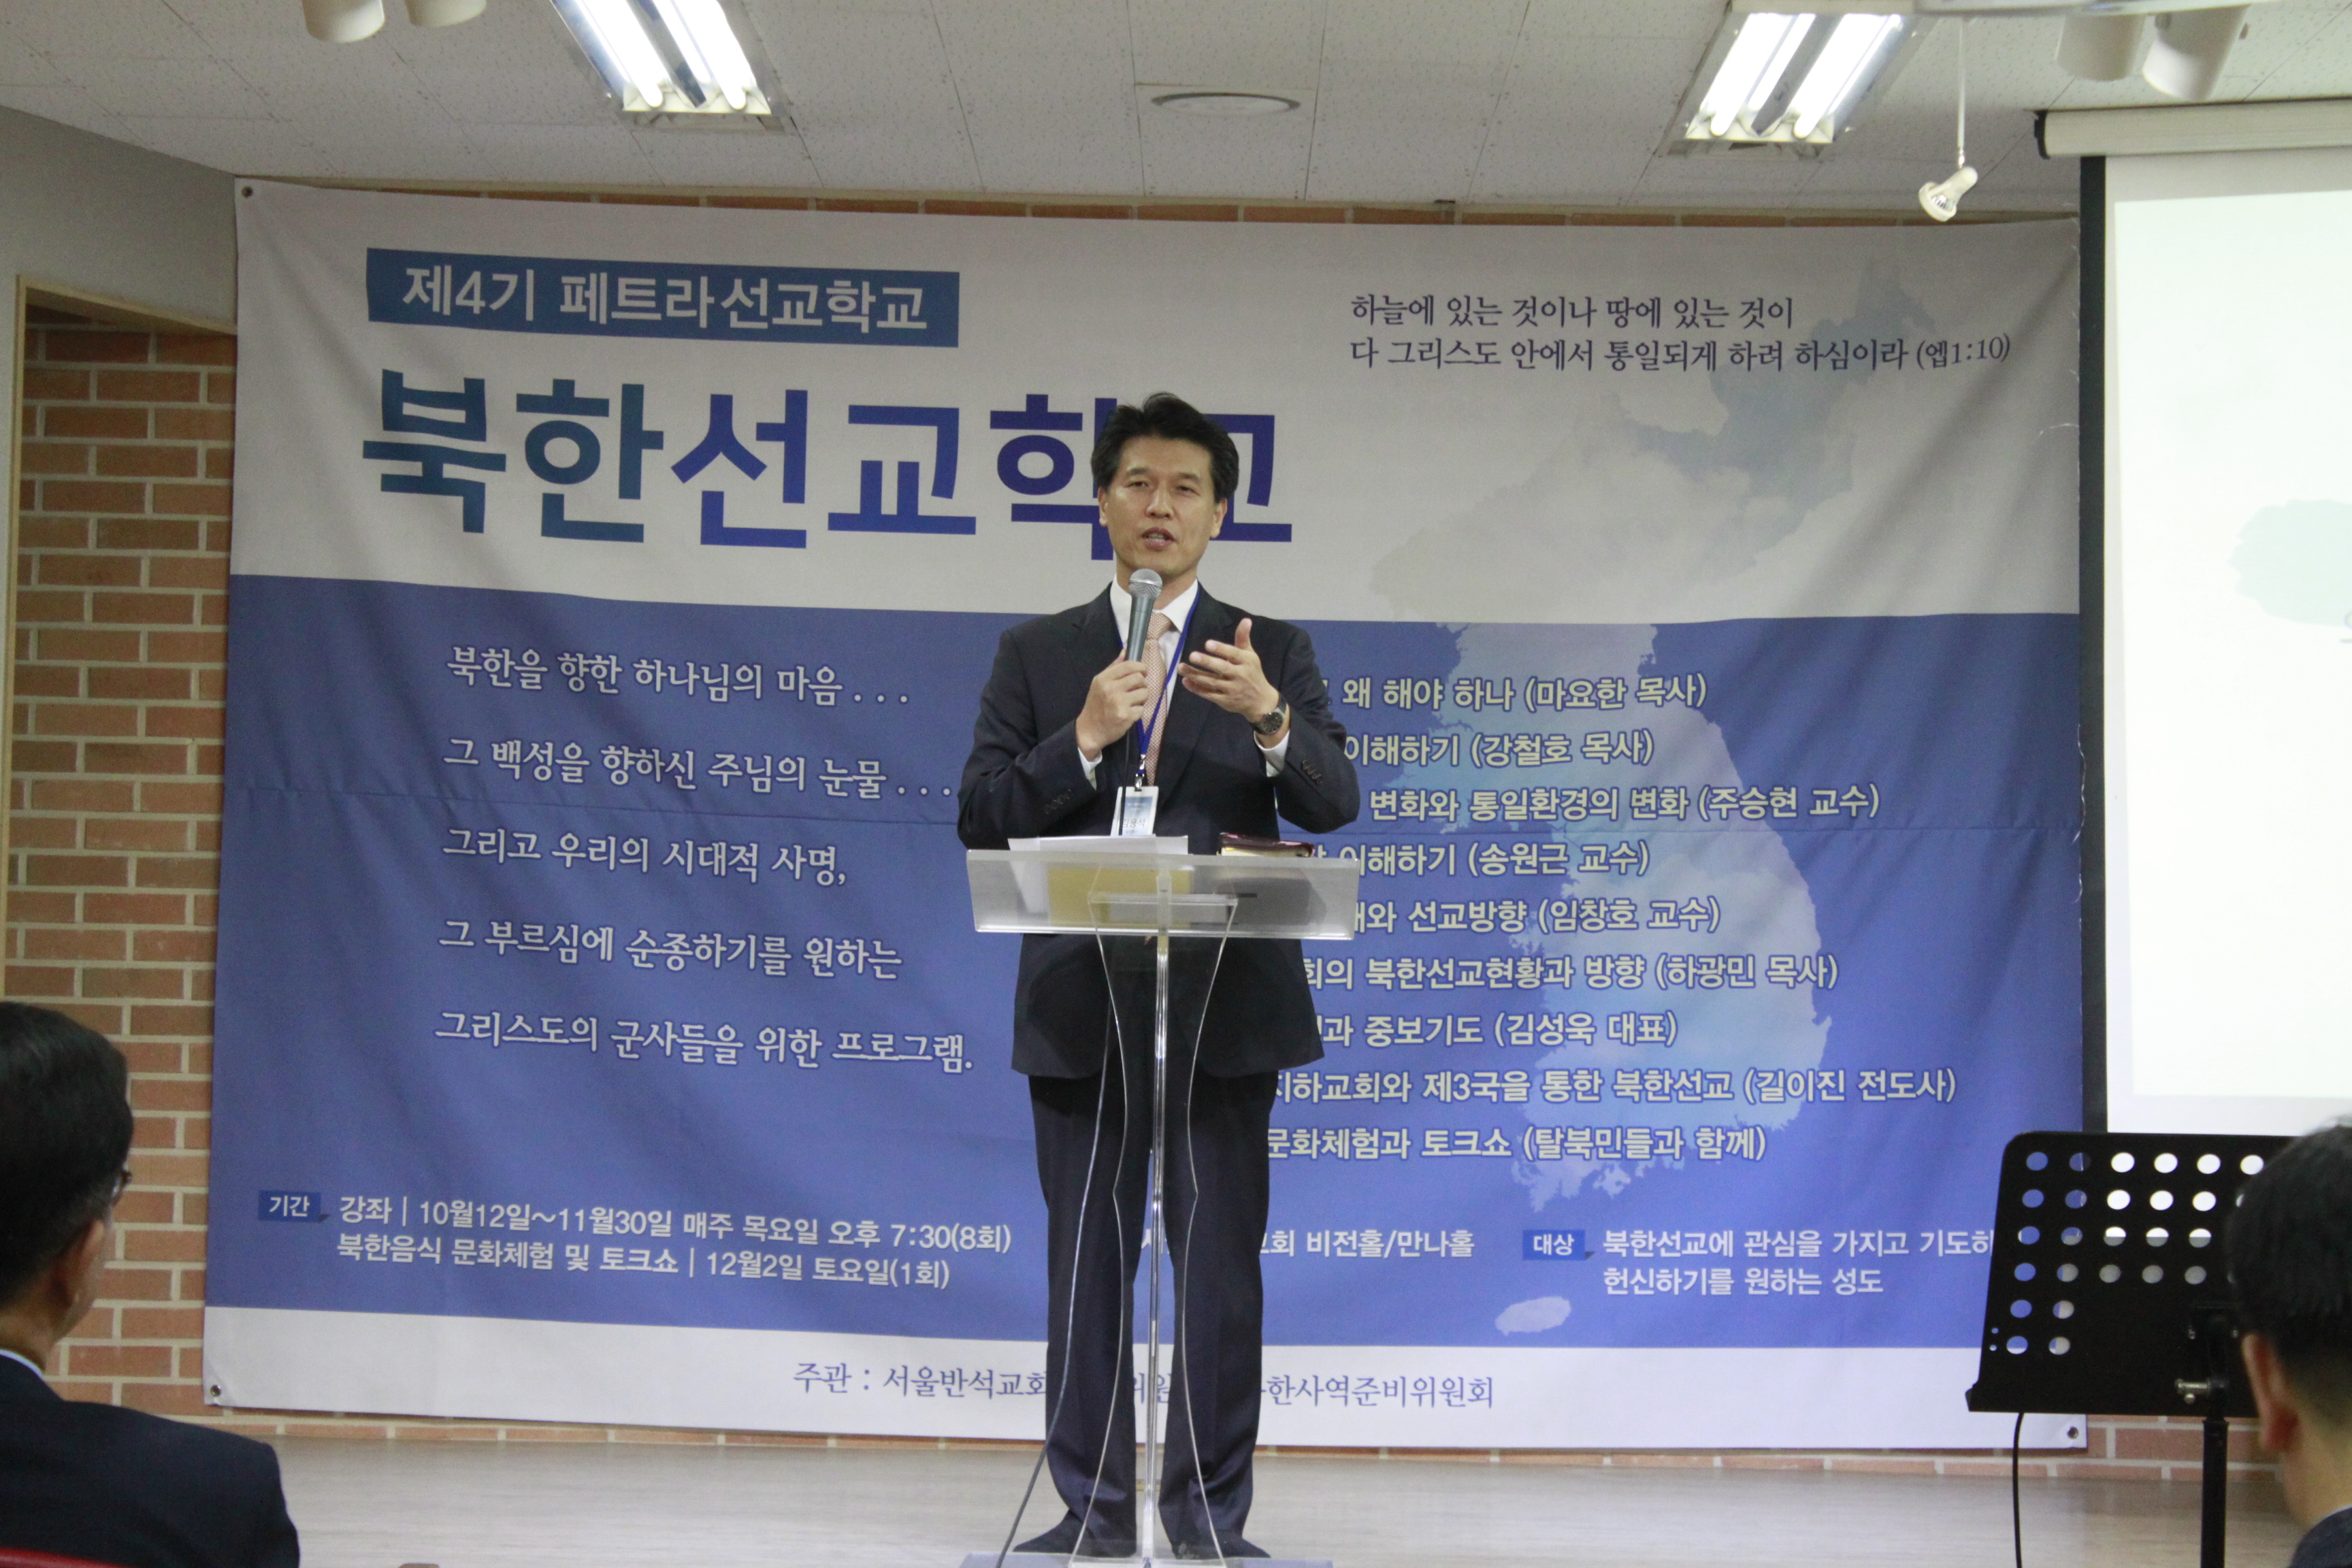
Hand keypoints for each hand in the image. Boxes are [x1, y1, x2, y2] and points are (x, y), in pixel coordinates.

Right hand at [1076, 653, 1152, 759]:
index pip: (1129, 666)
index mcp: (1104, 679)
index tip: (1143, 671)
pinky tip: (1129, 713)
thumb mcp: (1099, 683)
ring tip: (1132, 701)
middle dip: (1142, 683)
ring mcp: (1119, 703)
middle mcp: (1111, 689)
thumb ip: (1114, 667)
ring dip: (1141, 698)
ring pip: (1144, 693)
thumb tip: (1126, 651)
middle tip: (1137, 689)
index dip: (1140, 667)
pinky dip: (1138, 711)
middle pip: (1140, 678)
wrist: (1090, 730)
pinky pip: (1142, 709)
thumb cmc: (1096, 705)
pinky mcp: (1127, 716)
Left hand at [1180, 618, 1285, 741]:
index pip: (1234, 654)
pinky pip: (1209, 694)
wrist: (1261, 701)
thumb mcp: (1250, 656)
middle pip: (1222, 668)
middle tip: (1192, 655)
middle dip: (1207, 662)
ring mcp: (1232, 690)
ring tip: (1181, 667)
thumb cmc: (1252, 673)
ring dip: (1195, 675)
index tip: (1207, 644)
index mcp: (1247, 662)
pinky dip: (1197, 688)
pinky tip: (1186, 681)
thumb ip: (1243, 638)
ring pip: (1212, 682)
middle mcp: (1240, 676)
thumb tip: (1246, 619)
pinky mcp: (1224, 701)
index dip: (1221, 649)